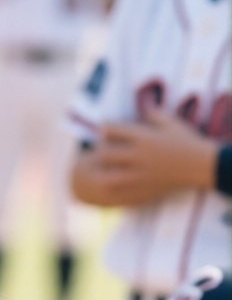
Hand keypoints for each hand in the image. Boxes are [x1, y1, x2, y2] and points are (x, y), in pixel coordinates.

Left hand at [88, 111, 219, 206]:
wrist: (201, 165)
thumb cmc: (186, 141)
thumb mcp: (170, 122)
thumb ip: (153, 113)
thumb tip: (142, 106)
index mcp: (142, 137)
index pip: (111, 130)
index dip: (104, 129)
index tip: (106, 130)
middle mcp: (138, 156)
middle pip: (105, 154)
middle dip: (99, 152)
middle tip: (101, 151)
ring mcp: (140, 175)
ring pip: (108, 178)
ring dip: (102, 174)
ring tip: (106, 170)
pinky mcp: (145, 189)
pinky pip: (121, 193)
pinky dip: (114, 189)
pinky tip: (116, 184)